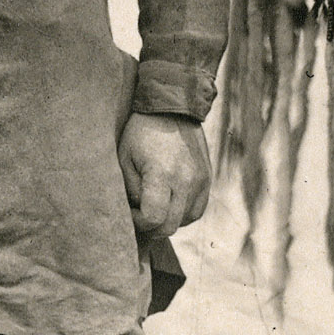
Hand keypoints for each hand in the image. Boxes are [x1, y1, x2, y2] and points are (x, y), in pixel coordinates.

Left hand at [119, 113, 211, 234]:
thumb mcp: (125, 159)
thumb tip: (139, 214)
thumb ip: (132, 190)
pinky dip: (183, 213)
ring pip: (184, 221)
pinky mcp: (207, 179)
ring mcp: (201, 181)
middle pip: (169, 226)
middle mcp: (186, 180)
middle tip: (140, 212)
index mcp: (162, 174)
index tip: (131, 210)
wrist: (173, 108)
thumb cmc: (141, 133)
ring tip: (156, 203)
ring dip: (168, 219)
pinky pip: (197, 210)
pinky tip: (170, 201)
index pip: (153, 219)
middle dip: (151, 226)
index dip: (138, 222)